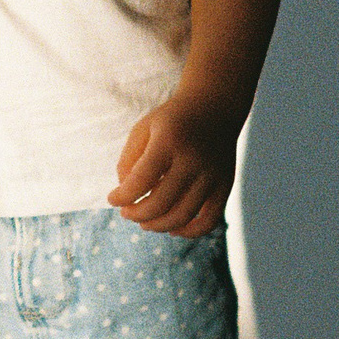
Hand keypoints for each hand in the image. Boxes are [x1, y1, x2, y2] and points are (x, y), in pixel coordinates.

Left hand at [107, 96, 239, 236]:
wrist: (214, 106)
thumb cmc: (171, 121)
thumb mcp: (143, 129)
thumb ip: (128, 161)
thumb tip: (126, 195)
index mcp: (169, 141)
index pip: (141, 180)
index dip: (122, 196)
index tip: (112, 199)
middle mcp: (194, 159)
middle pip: (161, 203)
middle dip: (136, 214)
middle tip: (126, 213)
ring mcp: (213, 174)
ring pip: (182, 216)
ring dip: (157, 226)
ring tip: (144, 222)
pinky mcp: (226, 185)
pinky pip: (209, 220)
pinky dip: (189, 231)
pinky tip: (171, 228)